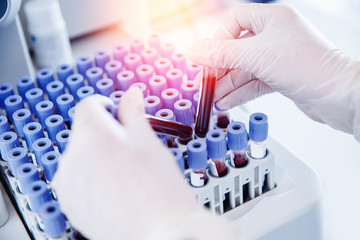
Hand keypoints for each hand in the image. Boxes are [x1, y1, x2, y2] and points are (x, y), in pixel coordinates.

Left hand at [52, 89, 237, 239]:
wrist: (161, 232)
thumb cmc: (159, 188)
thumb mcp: (149, 140)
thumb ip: (134, 112)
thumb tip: (131, 94)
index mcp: (92, 134)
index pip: (88, 106)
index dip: (106, 105)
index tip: (115, 112)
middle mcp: (72, 157)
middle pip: (84, 132)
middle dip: (104, 134)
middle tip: (129, 149)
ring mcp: (68, 183)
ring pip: (79, 157)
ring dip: (96, 157)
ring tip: (124, 173)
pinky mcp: (69, 204)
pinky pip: (75, 180)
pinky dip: (90, 179)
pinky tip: (114, 188)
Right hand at [187, 3, 359, 139]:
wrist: (339, 96)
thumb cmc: (307, 66)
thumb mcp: (256, 56)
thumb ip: (221, 54)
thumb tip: (193, 51)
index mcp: (271, 18)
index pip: (234, 21)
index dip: (217, 39)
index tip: (206, 58)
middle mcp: (275, 35)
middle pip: (236, 48)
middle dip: (219, 68)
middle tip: (204, 84)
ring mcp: (278, 57)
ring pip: (244, 68)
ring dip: (227, 84)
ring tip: (212, 99)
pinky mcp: (281, 76)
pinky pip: (254, 82)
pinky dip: (239, 92)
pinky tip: (226, 102)